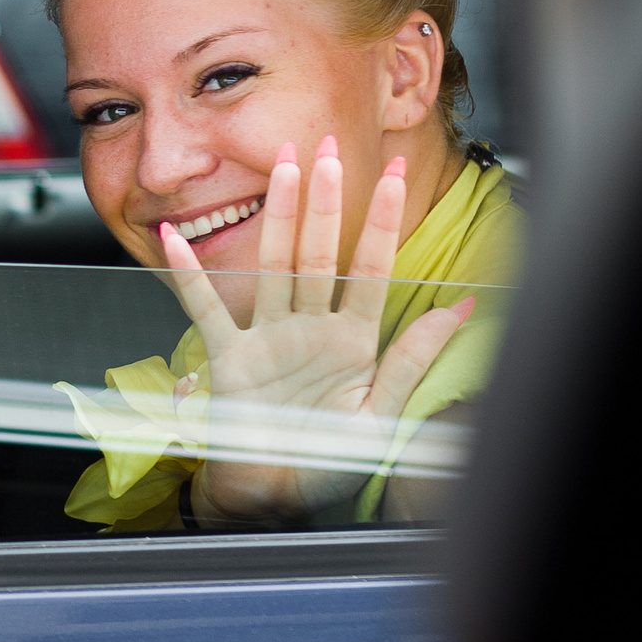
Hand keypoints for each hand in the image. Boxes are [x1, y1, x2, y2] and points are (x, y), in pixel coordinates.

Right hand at [160, 137, 472, 525]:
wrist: (273, 496)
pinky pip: (206, 308)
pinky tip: (179, 241)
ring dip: (277, 215)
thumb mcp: (382, 415)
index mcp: (352, 342)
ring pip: (273, 265)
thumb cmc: (325, 459)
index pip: (369, 269)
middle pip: (318, 252)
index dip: (382, 223)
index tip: (395, 174)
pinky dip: (190, 275)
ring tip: (282, 168)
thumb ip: (413, 359)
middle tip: (327, 145)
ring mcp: (267, 339)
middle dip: (326, 198)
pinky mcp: (228, 358)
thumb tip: (462, 309)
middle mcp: (309, 330)